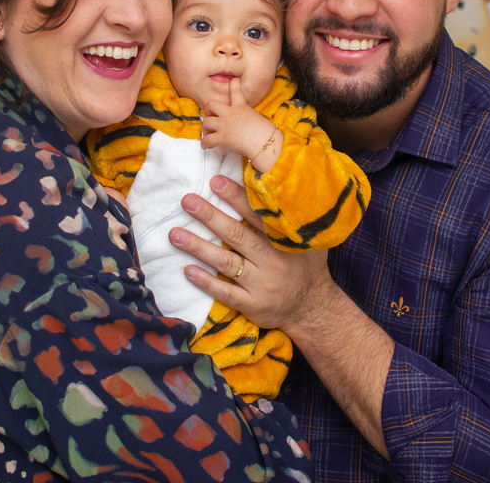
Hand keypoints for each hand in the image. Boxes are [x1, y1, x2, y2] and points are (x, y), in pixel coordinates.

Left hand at [169, 174, 334, 333]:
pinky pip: (226, 293)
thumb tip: (284, 185)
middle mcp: (271, 260)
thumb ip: (296, 219)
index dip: (235, 197)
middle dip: (210, 216)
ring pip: (226, 262)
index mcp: (283, 241)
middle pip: (236, 235)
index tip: (215, 182)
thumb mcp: (309, 241)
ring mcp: (260, 284)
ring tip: (175, 234)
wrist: (314, 309)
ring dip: (199, 247)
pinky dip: (206, 282)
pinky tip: (188, 270)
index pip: (256, 215)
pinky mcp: (252, 305)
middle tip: (187, 201)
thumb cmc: (308, 269)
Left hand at [201, 78, 280, 172]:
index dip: (233, 84)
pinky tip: (205, 146)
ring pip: (206, 122)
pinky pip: (207, 139)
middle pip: (212, 104)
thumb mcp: (258, 118)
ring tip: (207, 132)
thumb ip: (249, 118)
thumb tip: (248, 124)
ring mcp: (224, 125)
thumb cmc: (266, 133)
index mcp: (241, 107)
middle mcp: (230, 113)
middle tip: (211, 116)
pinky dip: (204, 143)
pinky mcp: (222, 138)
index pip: (236, 91)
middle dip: (208, 110)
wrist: (265, 143)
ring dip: (205, 127)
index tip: (233, 80)